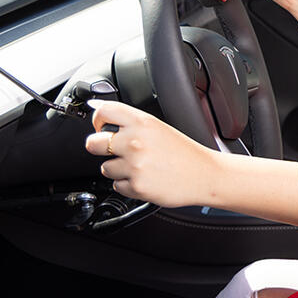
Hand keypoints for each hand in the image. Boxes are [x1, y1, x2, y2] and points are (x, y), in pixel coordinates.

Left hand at [85, 100, 218, 207]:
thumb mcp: (160, 128)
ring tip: (140, 167)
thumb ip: (131, 122)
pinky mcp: (136, 186)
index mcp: (142, 123)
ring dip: (118, 169)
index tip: (101, 127)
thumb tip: (99, 111)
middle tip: (117, 151)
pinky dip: (128, 184)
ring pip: (105, 168)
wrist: (205, 175)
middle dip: (100, 148)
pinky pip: (117, 185)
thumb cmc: (185, 153)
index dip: (98, 120)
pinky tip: (146, 178)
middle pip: (93, 143)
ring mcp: (134, 165)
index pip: (103, 112)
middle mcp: (135, 142)